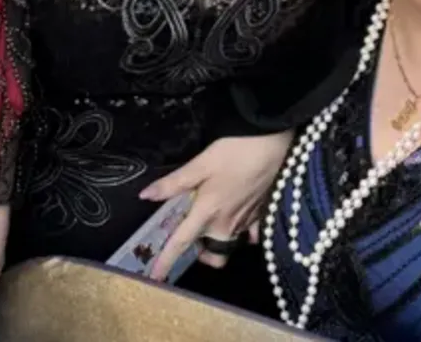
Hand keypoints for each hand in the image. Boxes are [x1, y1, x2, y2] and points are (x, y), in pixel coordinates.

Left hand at [139, 131, 293, 279]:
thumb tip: (146, 196)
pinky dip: (243, 234)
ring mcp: (247, 222)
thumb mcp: (201, 163)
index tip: (156, 277)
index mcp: (208, 212)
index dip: (167, 260)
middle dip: (200, 252)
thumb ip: (174, 183)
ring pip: (229, 246)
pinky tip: (237, 218)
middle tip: (191, 233)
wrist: (274, 143)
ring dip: (218, 243)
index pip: (182, 242)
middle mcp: (227, 224)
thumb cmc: (236, 151)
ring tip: (211, 224)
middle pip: (212, 253)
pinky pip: (250, 236)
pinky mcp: (262, 215)